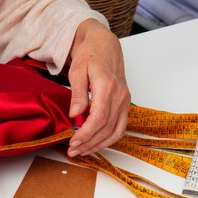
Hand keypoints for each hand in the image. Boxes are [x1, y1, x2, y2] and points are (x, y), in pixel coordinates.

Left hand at [66, 19, 129, 156]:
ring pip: (115, 131)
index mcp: (107, 86)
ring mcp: (125, 101)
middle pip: (106, 128)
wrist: (104, 45)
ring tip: (82, 151)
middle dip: (89, 143)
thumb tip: (75, 115)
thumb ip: (77, 94)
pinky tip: (95, 144)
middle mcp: (120, 95)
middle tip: (72, 151)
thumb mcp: (77, 72)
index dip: (86, 134)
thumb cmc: (90, 56)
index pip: (99, 118)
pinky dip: (108, 139)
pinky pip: (120, 127)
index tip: (73, 142)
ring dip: (98, 144)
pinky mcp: (125, 104)